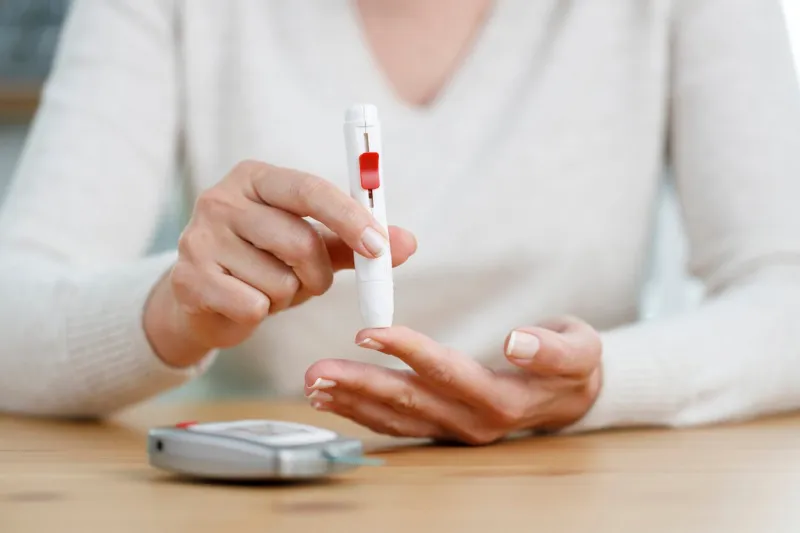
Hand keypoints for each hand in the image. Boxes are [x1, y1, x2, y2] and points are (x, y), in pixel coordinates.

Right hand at [144, 160, 416, 366]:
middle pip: (300, 240)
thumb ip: (355, 242)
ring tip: (267, 287)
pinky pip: (253, 306)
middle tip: (313, 282)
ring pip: (279, 281)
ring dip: (288, 295)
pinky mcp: (187, 278)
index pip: (311, 190)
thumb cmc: (264, 263)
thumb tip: (409, 242)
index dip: (351, 219)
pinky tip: (244, 302)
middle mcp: (221, 199)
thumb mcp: (310, 246)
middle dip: (319, 273)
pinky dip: (261, 313)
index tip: (380, 248)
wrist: (203, 299)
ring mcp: (198, 237)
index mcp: (255, 178)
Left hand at [304, 316, 601, 444]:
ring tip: (314, 384)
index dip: (408, 353)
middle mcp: (473, 422)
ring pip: (396, 418)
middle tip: (318, 371)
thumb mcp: (581, 350)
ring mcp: (455, 429)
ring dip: (352, 401)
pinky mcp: (442, 426)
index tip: (369, 331)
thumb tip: (517, 341)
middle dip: (361, 385)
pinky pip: (397, 423)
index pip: (447, 374)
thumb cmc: (574, 365)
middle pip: (409, 402)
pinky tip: (332, 398)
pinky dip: (362, 411)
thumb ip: (554, 350)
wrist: (572, 397)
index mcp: (502, 400)